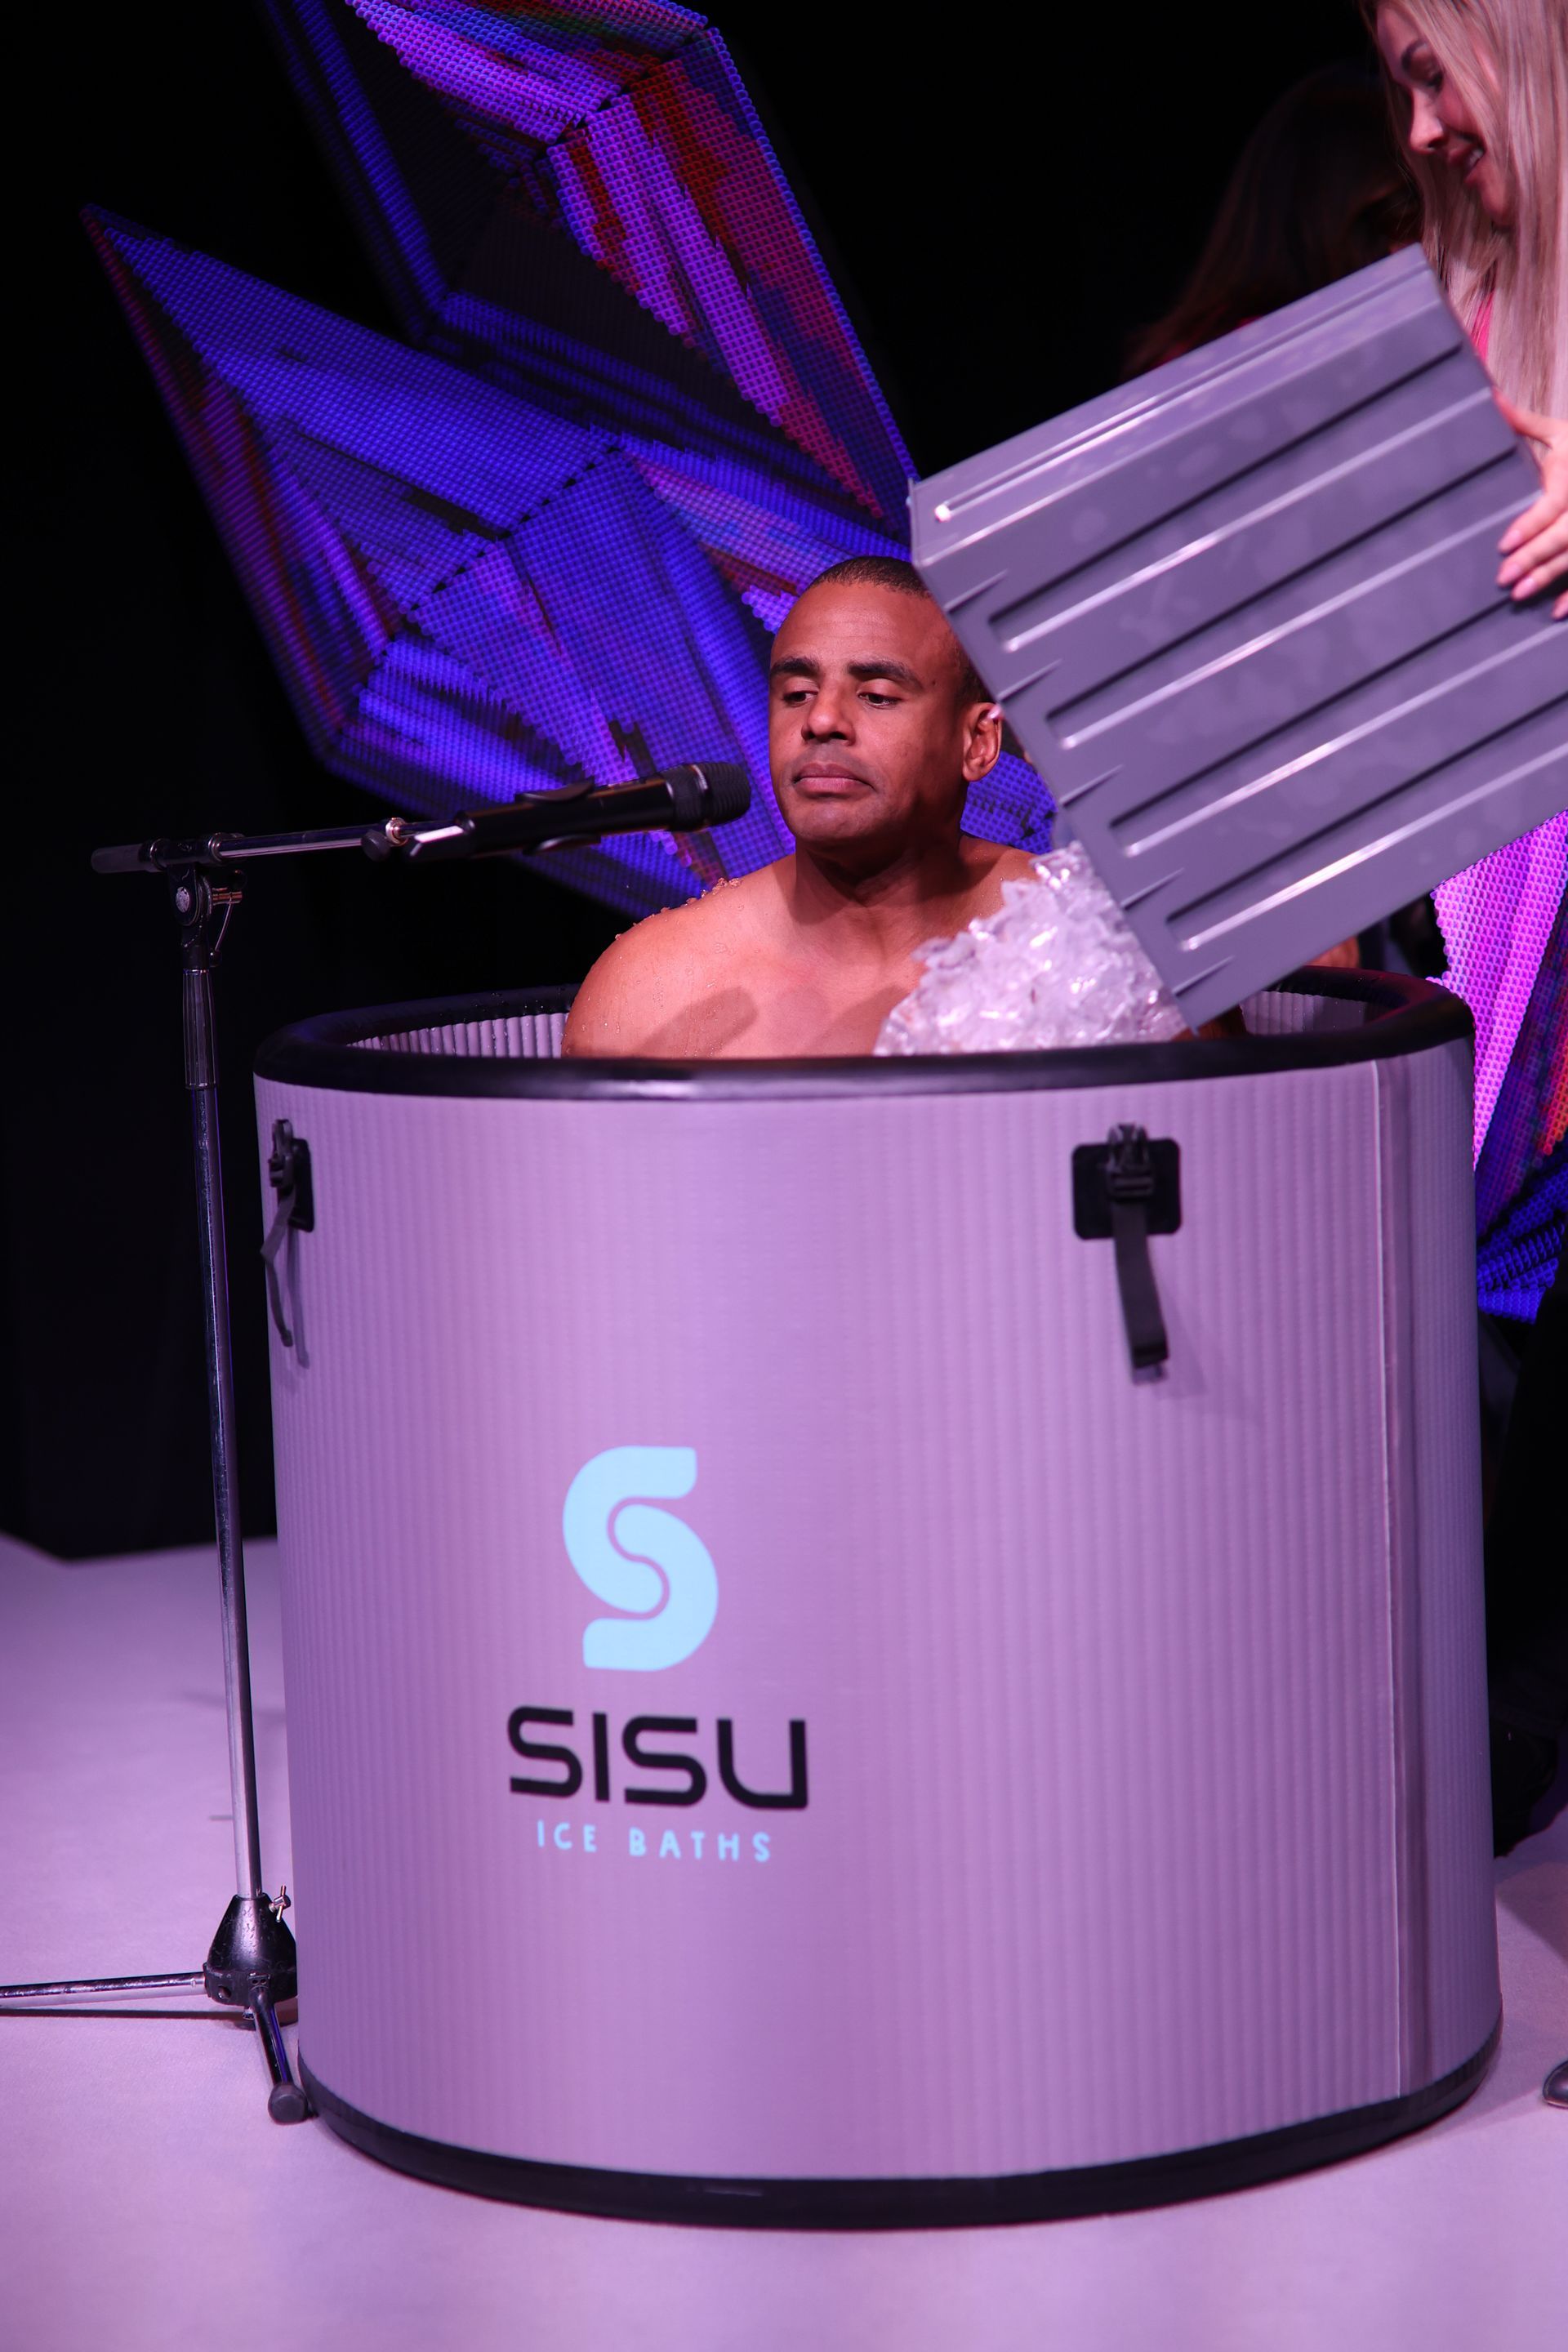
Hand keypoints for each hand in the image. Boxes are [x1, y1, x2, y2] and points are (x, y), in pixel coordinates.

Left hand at [1496, 396, 1567, 619]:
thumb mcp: (1562, 432)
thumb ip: (1525, 422)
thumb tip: (1490, 396)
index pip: (1552, 506)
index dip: (1529, 526)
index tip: (1503, 544)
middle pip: (1563, 536)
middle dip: (1534, 558)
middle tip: (1504, 580)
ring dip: (1550, 578)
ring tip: (1519, 596)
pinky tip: (1556, 613)